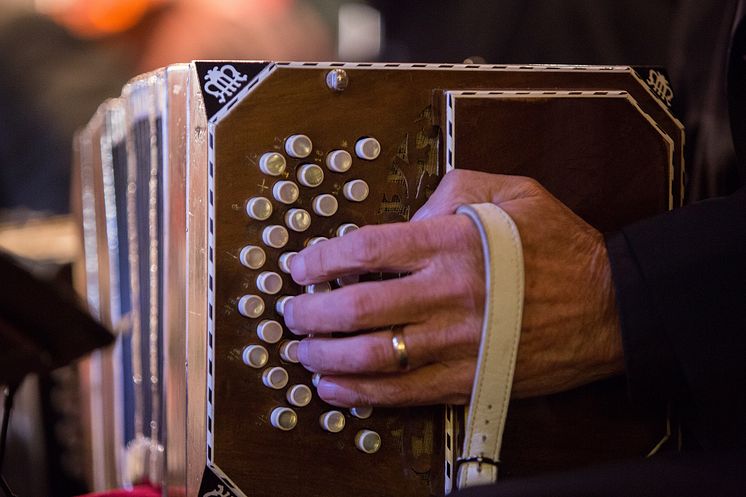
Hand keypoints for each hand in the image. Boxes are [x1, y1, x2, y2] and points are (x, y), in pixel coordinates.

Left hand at [286, 170, 623, 406]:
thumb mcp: (511, 190)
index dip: (322, 259)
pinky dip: (363, 394)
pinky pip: (405, 392)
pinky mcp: (468, 377)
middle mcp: (447, 293)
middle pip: (358, 308)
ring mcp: (456, 341)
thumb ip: (453, 189)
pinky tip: (335, 389)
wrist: (610, 304)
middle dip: (312, 312)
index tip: (300, 267)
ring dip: (326, 355)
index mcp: (451, 243)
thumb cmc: (559, 245)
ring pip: (373, 355)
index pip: (366, 250)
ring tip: (301, 350)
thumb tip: (411, 209)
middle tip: (290, 313)